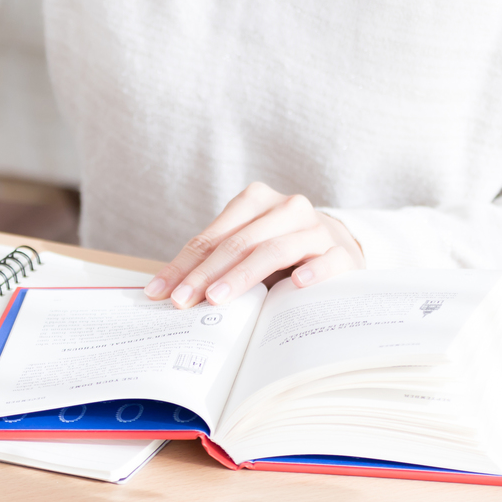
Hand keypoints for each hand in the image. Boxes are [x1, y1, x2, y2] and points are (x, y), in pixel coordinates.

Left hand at [145, 182, 363, 308]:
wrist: (337, 245)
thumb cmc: (280, 251)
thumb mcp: (247, 247)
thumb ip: (217, 261)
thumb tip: (168, 292)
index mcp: (256, 200)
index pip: (212, 236)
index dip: (184, 265)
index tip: (159, 292)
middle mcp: (287, 207)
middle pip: (239, 242)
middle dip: (205, 274)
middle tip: (182, 301)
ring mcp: (316, 229)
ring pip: (275, 250)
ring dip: (242, 276)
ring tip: (217, 299)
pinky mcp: (342, 253)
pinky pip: (327, 261)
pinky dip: (313, 271)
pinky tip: (297, 283)